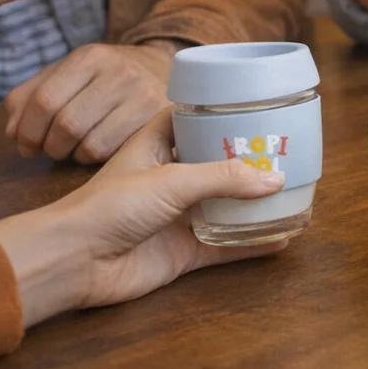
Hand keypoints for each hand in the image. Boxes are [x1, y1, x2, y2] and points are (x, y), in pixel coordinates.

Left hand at [0, 109, 287, 327]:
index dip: (222, 111)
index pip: (195, 119)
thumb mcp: (171, 180)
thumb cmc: (110, 206)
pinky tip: (282, 239)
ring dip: (256, 202)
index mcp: (159, 146)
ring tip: (294, 192)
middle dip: (251, 160)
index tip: (256, 106)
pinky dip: (252, 243)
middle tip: (289, 152)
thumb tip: (275, 179)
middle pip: (219, 163)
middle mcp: (172, 178)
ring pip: (227, 205)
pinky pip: (226, 244)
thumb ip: (224, 178)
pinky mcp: (183, 251)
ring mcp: (179, 216)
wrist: (73, 262)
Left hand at [4, 41, 180, 163]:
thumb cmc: (101, 77)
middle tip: (50, 148)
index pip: (44, 101)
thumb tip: (13, 134)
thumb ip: (29, 97)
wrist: (158, 68)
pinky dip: (93, 157)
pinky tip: (96, 146)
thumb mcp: (65, 73)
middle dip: (49, 146)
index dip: (27, 130)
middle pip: (66, 125)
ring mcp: (142, 96)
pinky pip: (111, 153)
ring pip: (89, 144)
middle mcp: (119, 72)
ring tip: (73, 147)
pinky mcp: (156, 119)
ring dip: (71, 155)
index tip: (26, 144)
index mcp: (90, 57)